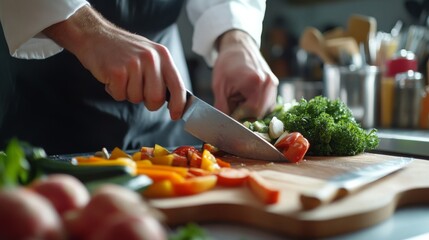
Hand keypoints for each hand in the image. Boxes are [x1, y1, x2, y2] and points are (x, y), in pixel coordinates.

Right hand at [43, 6, 185, 119]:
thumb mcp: (149, 54)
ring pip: (136, 99)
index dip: (178, 105)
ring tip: (122, 77)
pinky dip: (114, 91)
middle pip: (157, 98)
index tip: (175, 115)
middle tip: (138, 91)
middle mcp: (151, 58)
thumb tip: (174, 99)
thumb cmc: (123, 50)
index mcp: (162, 55)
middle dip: (147, 102)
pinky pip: (120, 96)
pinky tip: (112, 76)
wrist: (95, 35)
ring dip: (127, 93)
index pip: (177, 85)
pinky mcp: (117, 71)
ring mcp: (134, 64)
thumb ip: (162, 74)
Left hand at [212, 30, 278, 119]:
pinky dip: (257, 104)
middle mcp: (268, 84)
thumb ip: (222, 108)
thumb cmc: (226, 64)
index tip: (230, 114)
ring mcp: (273, 84)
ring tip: (240, 98)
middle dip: (246, 114)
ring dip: (251, 110)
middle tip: (234, 105)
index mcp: (256, 82)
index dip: (239, 117)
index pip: (252, 112)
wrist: (238, 46)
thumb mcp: (219, 87)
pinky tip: (247, 96)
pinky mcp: (274, 84)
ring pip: (265, 110)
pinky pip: (267, 103)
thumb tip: (226, 125)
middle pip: (260, 113)